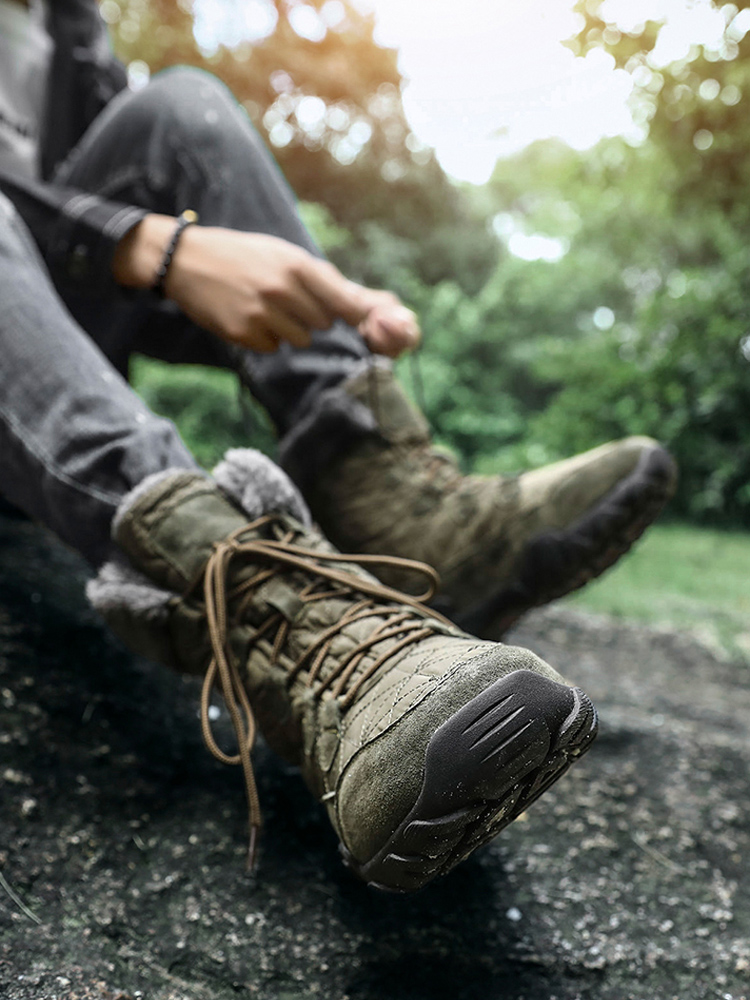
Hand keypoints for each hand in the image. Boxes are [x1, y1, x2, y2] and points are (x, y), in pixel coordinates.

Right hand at [112, 215, 420, 355]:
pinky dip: (266, 338)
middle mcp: (283, 290)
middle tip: (289, 301)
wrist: (187, 260)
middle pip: (324, 325)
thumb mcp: (284, 255)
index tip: (371, 328)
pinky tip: (248, 316)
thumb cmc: (245, 256)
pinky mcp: (245, 334)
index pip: (345, 303)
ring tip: (266, 307)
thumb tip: (368, 308)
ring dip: (290, 330)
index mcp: (298, 266)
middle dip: (313, 318)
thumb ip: (322, 281)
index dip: (359, 318)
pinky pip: (273, 347)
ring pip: (300, 340)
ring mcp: (263, 314)